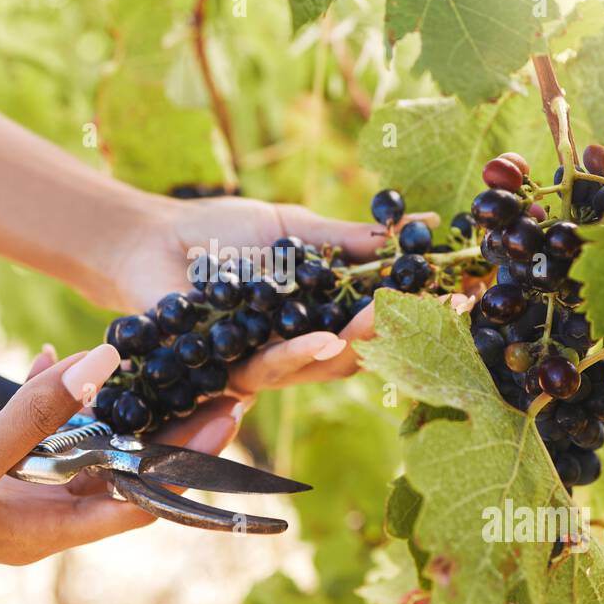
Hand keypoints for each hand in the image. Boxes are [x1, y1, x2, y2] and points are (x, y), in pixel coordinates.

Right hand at [0, 344, 242, 563]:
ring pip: (77, 451)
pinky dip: (43, 398)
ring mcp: (4, 492)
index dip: (186, 463)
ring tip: (153, 366)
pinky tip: (47, 361)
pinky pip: (28, 434)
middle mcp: (31, 517)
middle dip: (164, 431)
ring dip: (109, 411)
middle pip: (119, 475)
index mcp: (40, 532)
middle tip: (210, 381)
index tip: (228, 414)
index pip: (139, 502)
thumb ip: (34, 417)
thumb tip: (103, 367)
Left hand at [109, 195, 437, 395]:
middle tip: (417, 312)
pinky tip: (321, 341)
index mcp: (315, 315)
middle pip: (350, 355)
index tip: (453, 293)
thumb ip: (342, 240)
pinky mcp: (221, 375)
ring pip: (312, 369)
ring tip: (370, 326)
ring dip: (345, 347)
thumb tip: (409, 229)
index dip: (412, 313)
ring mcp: (259, 366)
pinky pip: (263, 370)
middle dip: (385, 334)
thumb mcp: (290, 228)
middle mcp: (293, 348)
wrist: (150, 240)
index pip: (372, 323)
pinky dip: (294, 355)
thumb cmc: (218, 233)